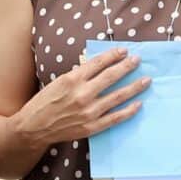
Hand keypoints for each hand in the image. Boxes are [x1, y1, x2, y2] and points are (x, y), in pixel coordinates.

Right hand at [18, 48, 147, 148]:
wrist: (34, 127)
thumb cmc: (44, 102)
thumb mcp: (58, 81)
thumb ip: (78, 74)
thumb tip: (96, 65)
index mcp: (72, 79)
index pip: (98, 63)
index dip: (113, 55)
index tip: (124, 51)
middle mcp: (82, 94)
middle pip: (111, 77)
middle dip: (127, 67)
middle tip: (138, 60)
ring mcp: (88, 111)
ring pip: (117, 96)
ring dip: (134, 87)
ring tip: (146, 80)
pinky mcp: (92, 126)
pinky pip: (115, 117)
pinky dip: (128, 110)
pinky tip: (138, 104)